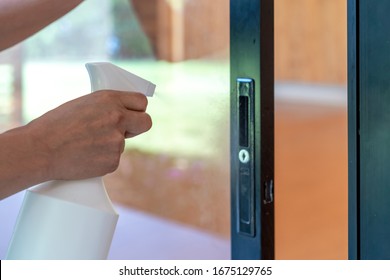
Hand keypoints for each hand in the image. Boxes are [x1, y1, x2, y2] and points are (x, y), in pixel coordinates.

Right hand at [26, 90, 151, 179]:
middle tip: (126, 130)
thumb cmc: (55, 125)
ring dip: (110, 145)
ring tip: (85, 144)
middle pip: (146, 123)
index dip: (139, 109)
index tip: (135, 113)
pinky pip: (113, 159)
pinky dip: (102, 159)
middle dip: (138, 126)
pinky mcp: (113, 162)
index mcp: (110, 99)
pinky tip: (85, 156)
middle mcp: (118, 118)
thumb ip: (106, 108)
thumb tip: (121, 114)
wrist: (40, 150)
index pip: (141, 102)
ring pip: (123, 143)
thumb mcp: (84, 105)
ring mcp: (117, 142)